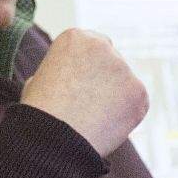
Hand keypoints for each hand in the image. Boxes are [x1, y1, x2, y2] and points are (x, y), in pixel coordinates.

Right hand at [19, 29, 148, 155]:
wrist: (53, 139)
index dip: (86, 69)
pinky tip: (106, 126)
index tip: (80, 86)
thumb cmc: (40, 114)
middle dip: (104, 80)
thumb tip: (67, 78)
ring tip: (93, 120)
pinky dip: (126, 116)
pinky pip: (136, 103)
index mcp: (75, 38)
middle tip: (89, 105)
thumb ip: (60, 70)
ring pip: (124, 83)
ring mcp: (123, 68)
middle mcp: (102, 45)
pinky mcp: (139, 91)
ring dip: (115, 98)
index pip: (92, 47)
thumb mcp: (39, 79)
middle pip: (111, 61)